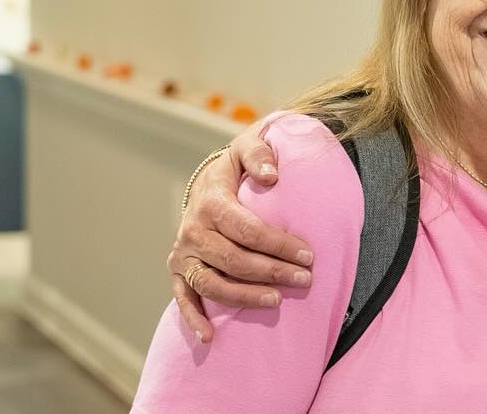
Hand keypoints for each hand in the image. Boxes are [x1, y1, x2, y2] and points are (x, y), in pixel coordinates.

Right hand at [166, 123, 313, 342]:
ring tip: (277, 301)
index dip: (278, 244)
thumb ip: (259, 154)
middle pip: (233, 259)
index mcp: (211, 203)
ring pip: (212, 283)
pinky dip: (193, 318)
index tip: (309, 255)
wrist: (207, 182)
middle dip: (271, 271)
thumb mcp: (245, 150)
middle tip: (305, 279)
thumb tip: (272, 174)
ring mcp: (183, 255)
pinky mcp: (178, 271)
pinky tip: (211, 336)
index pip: (247, 229)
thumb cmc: (235, 169)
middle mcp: (192, 231)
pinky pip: (183, 299)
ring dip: (244, 297)